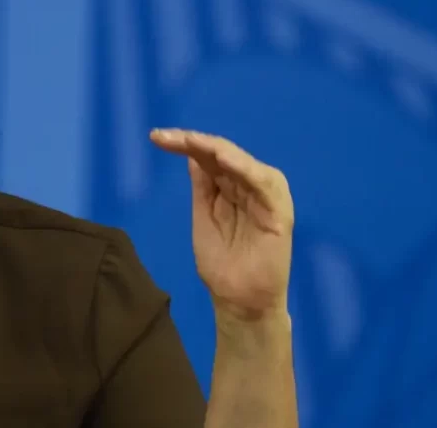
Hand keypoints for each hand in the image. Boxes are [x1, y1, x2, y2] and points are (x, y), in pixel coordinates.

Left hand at [150, 129, 292, 322]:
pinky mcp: (280, 211)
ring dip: (214, 147)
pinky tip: (222, 158)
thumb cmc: (222, 263)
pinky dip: (244, 168)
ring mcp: (266, 196)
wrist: (240, 301)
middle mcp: (250, 184)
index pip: (208, 156)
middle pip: (221, 153)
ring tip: (189, 140)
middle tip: (164, 136)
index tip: (156, 136)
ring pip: (240, 161)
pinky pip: (263, 183)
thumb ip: (203, 186)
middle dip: (192, 140)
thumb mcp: (204, 217)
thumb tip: (192, 155)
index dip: (183, 143)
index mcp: (231, 186)